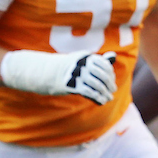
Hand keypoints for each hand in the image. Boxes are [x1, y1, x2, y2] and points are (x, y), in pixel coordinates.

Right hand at [1, 49, 117, 103]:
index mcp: (85, 56)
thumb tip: (113, 56)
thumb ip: (98, 60)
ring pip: (97, 85)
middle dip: (109, 84)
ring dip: (104, 93)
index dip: (110, 74)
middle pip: (102, 75)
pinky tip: (101, 102)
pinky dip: (97, 97)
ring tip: (108, 98)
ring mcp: (76, 75)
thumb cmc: (66, 67)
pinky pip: (89, 92)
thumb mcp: (81, 61)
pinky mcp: (71, 85)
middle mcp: (82, 64)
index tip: (112, 82)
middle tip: (112, 91)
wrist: (44, 72)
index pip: (104, 65)